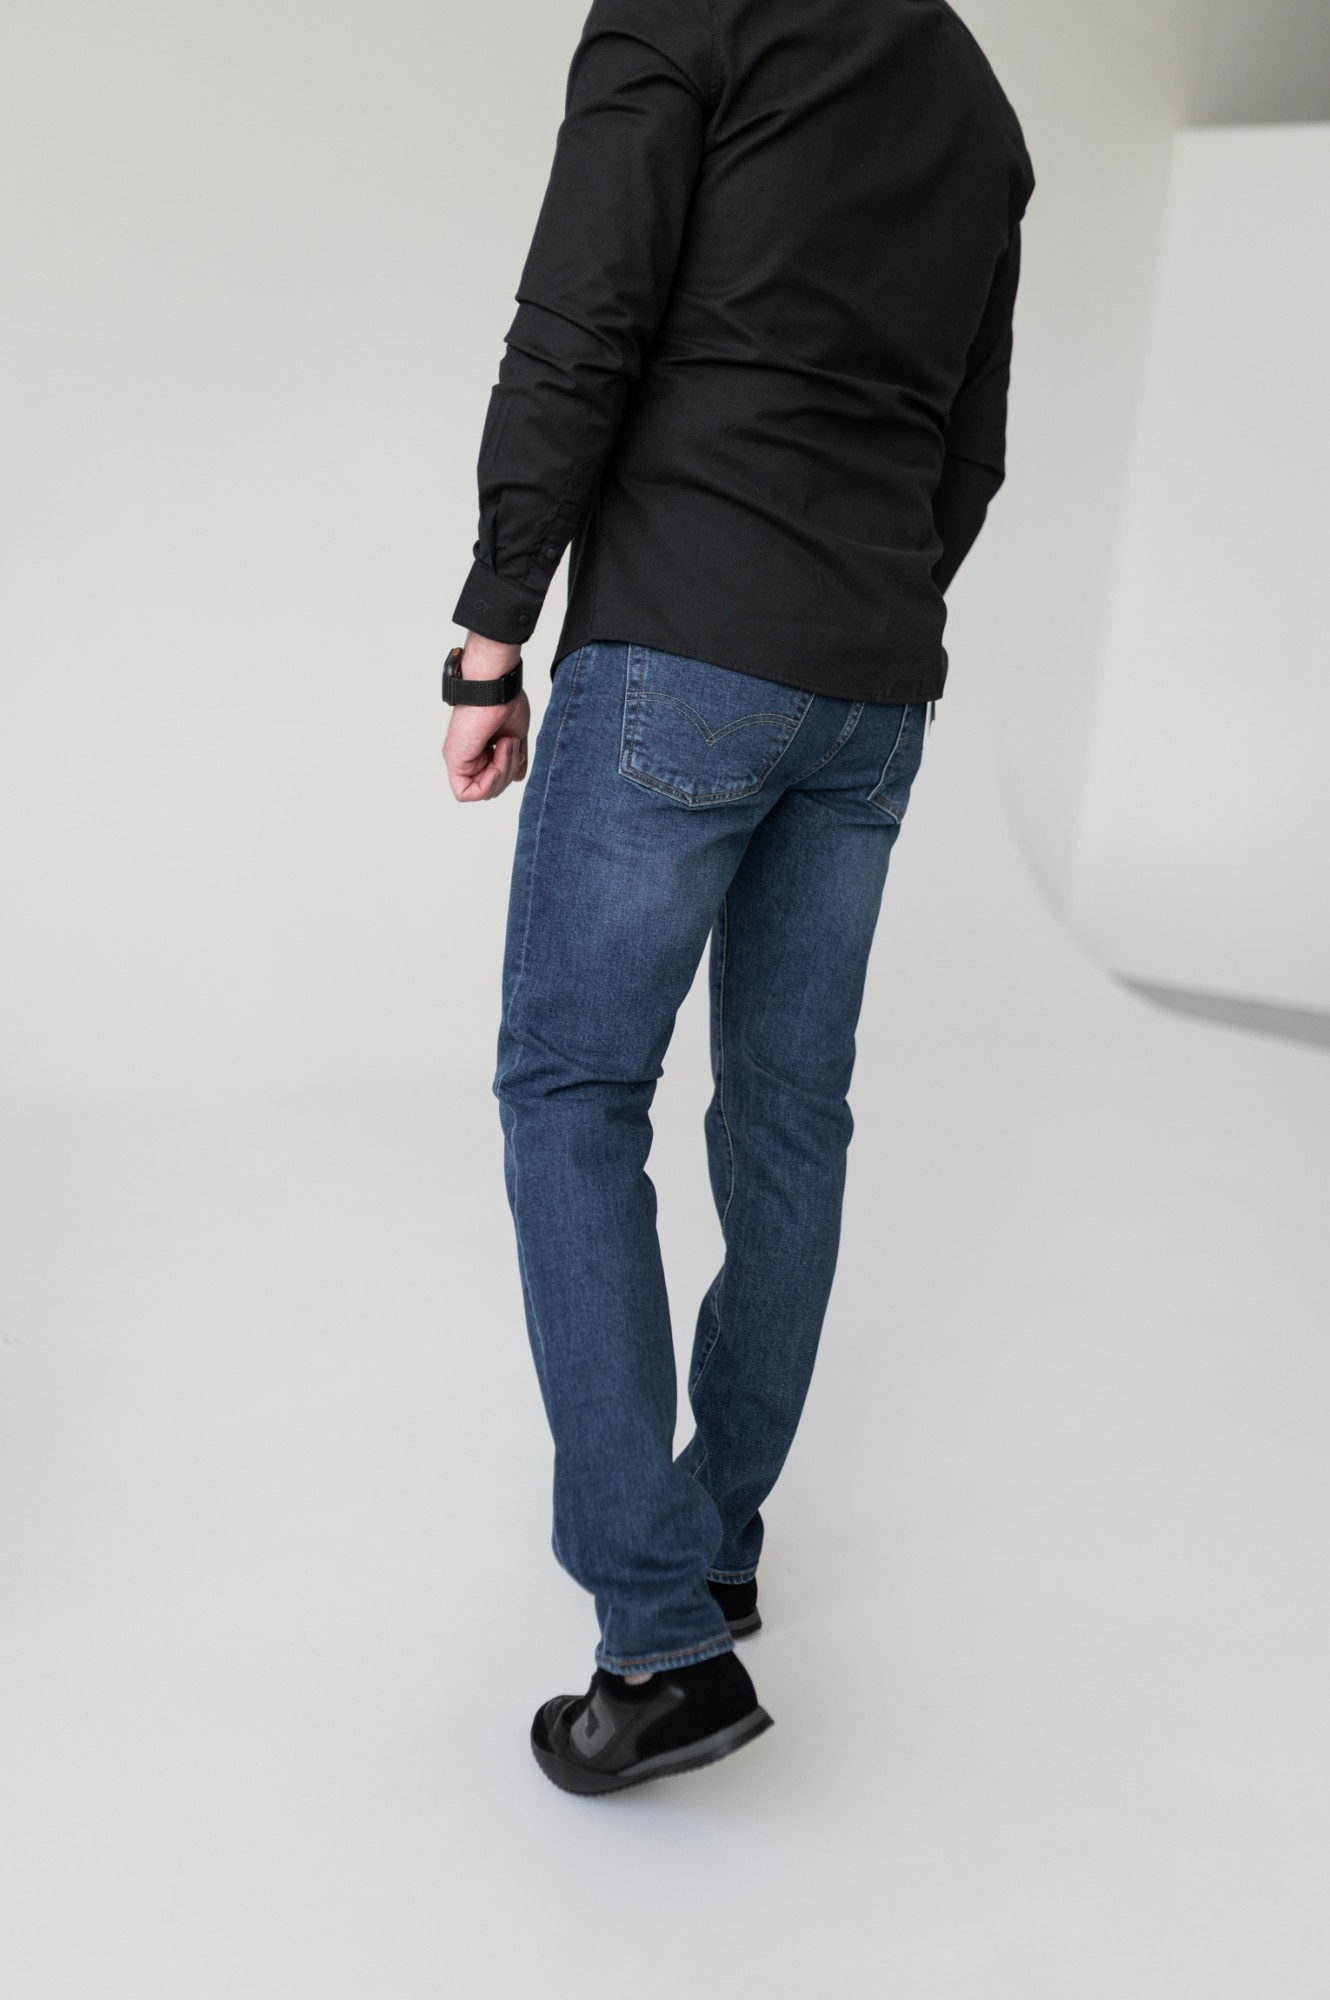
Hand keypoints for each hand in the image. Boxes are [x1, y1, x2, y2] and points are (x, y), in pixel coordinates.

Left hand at [441, 634, 530, 802]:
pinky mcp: (455, 761)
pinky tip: (496, 757)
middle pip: (492, 790)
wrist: (496, 686)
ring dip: (503, 771)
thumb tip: (517, 777)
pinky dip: (489, 782)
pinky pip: (469, 793)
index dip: (509, 773)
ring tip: (505, 742)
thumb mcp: (516, 735)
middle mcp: (468, 756)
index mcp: (480, 750)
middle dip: (509, 772)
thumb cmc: (505, 701)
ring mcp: (460, 759)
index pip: (496, 780)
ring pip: (484, 793)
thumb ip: (514, 758)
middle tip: (510, 743)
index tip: (514, 748)